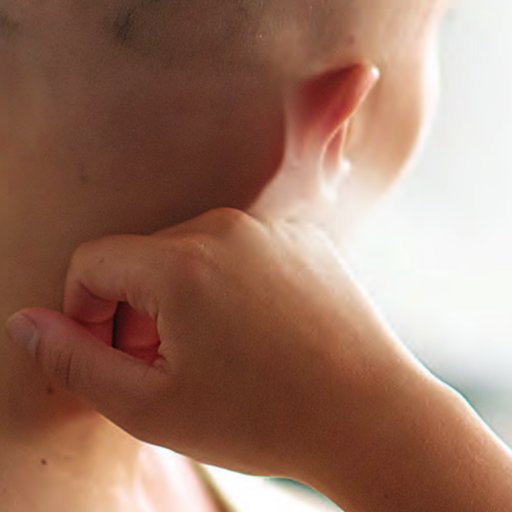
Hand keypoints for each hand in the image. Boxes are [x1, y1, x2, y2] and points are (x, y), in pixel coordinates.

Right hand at [5, 208, 431, 478]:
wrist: (370, 415)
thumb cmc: (265, 418)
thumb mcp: (152, 407)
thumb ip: (76, 362)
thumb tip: (26, 323)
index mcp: (182, 263)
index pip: (95, 262)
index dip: (86, 310)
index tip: (109, 350)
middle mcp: (227, 228)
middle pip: (145, 257)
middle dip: (138, 308)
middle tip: (165, 363)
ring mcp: (271, 228)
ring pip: (193, 251)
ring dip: (184, 296)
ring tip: (213, 349)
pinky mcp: (302, 236)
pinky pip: (242, 250)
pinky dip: (230, 282)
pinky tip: (256, 328)